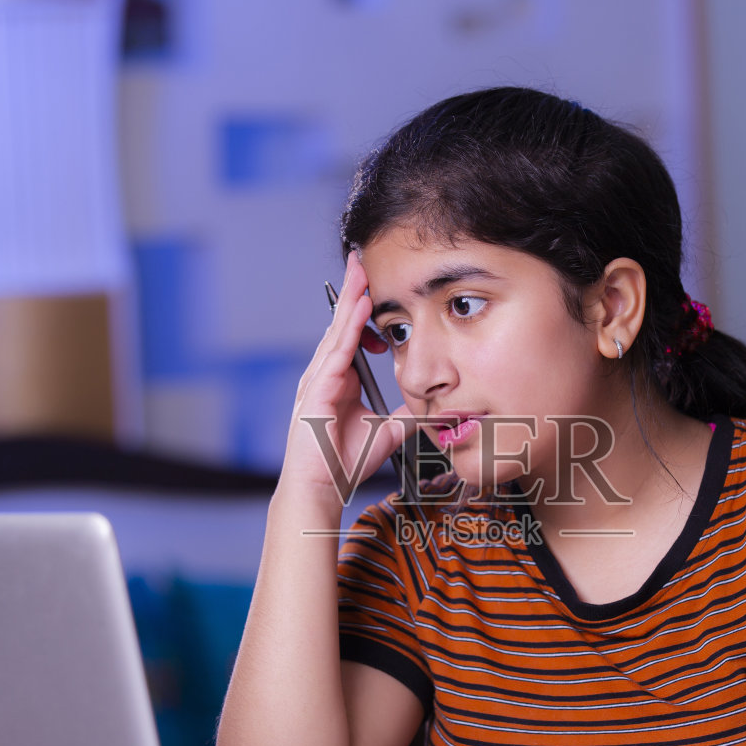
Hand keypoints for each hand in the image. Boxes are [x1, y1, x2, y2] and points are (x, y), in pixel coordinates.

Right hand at [280, 252, 415, 503]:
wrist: (321, 488)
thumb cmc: (344, 462)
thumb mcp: (386, 431)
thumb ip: (404, 415)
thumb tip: (430, 407)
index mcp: (339, 379)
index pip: (353, 333)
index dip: (363, 308)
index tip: (377, 284)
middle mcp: (326, 373)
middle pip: (342, 323)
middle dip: (353, 290)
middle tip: (362, 257)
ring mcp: (318, 380)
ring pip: (338, 331)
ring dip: (350, 300)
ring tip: (362, 271)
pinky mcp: (316, 391)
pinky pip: (336, 352)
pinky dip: (349, 329)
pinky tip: (361, 309)